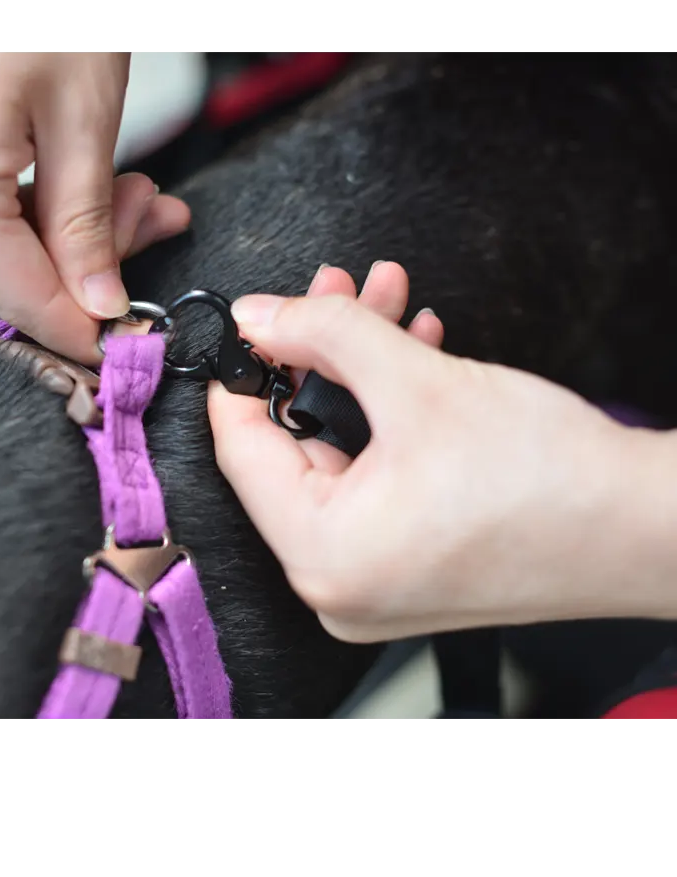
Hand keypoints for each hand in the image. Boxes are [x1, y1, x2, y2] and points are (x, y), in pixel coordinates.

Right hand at [0, 51, 190, 362]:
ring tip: (136, 190)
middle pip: (7, 273)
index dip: (82, 328)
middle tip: (155, 222)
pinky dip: (42, 204)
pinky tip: (91, 180)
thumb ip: (86, 227)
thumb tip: (98, 303)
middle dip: (91, 266)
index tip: (131, 343)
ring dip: (74, 230)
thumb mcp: (85, 120)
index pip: (19, 295)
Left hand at [209, 263, 674, 641]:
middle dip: (320, 352)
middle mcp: (335, 585)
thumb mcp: (417, 380)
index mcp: (322, 556)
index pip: (240, 448)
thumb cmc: (552, 478)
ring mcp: (371, 582)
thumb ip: (324, 334)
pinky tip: (412, 352)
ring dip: (360, 371)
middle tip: (337, 291)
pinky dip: (385, 417)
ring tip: (385, 303)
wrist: (647, 529)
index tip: (256, 321)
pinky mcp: (406, 568)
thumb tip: (259, 316)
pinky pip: (371, 478)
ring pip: (337, 450)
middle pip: (293, 442)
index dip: (244, 370)